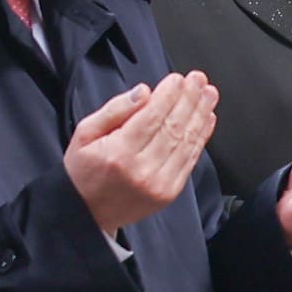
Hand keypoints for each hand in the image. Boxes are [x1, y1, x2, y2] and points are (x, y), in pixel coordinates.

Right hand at [63, 74, 219, 236]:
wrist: (87, 213)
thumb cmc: (83, 171)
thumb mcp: (84, 134)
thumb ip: (114, 110)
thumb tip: (143, 92)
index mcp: (119, 153)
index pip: (152, 117)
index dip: (169, 95)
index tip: (179, 78)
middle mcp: (142, 169)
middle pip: (173, 127)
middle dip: (189, 99)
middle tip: (199, 80)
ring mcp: (159, 183)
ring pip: (186, 142)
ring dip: (200, 114)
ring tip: (208, 94)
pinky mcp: (170, 192)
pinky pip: (190, 160)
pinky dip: (201, 137)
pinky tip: (206, 119)